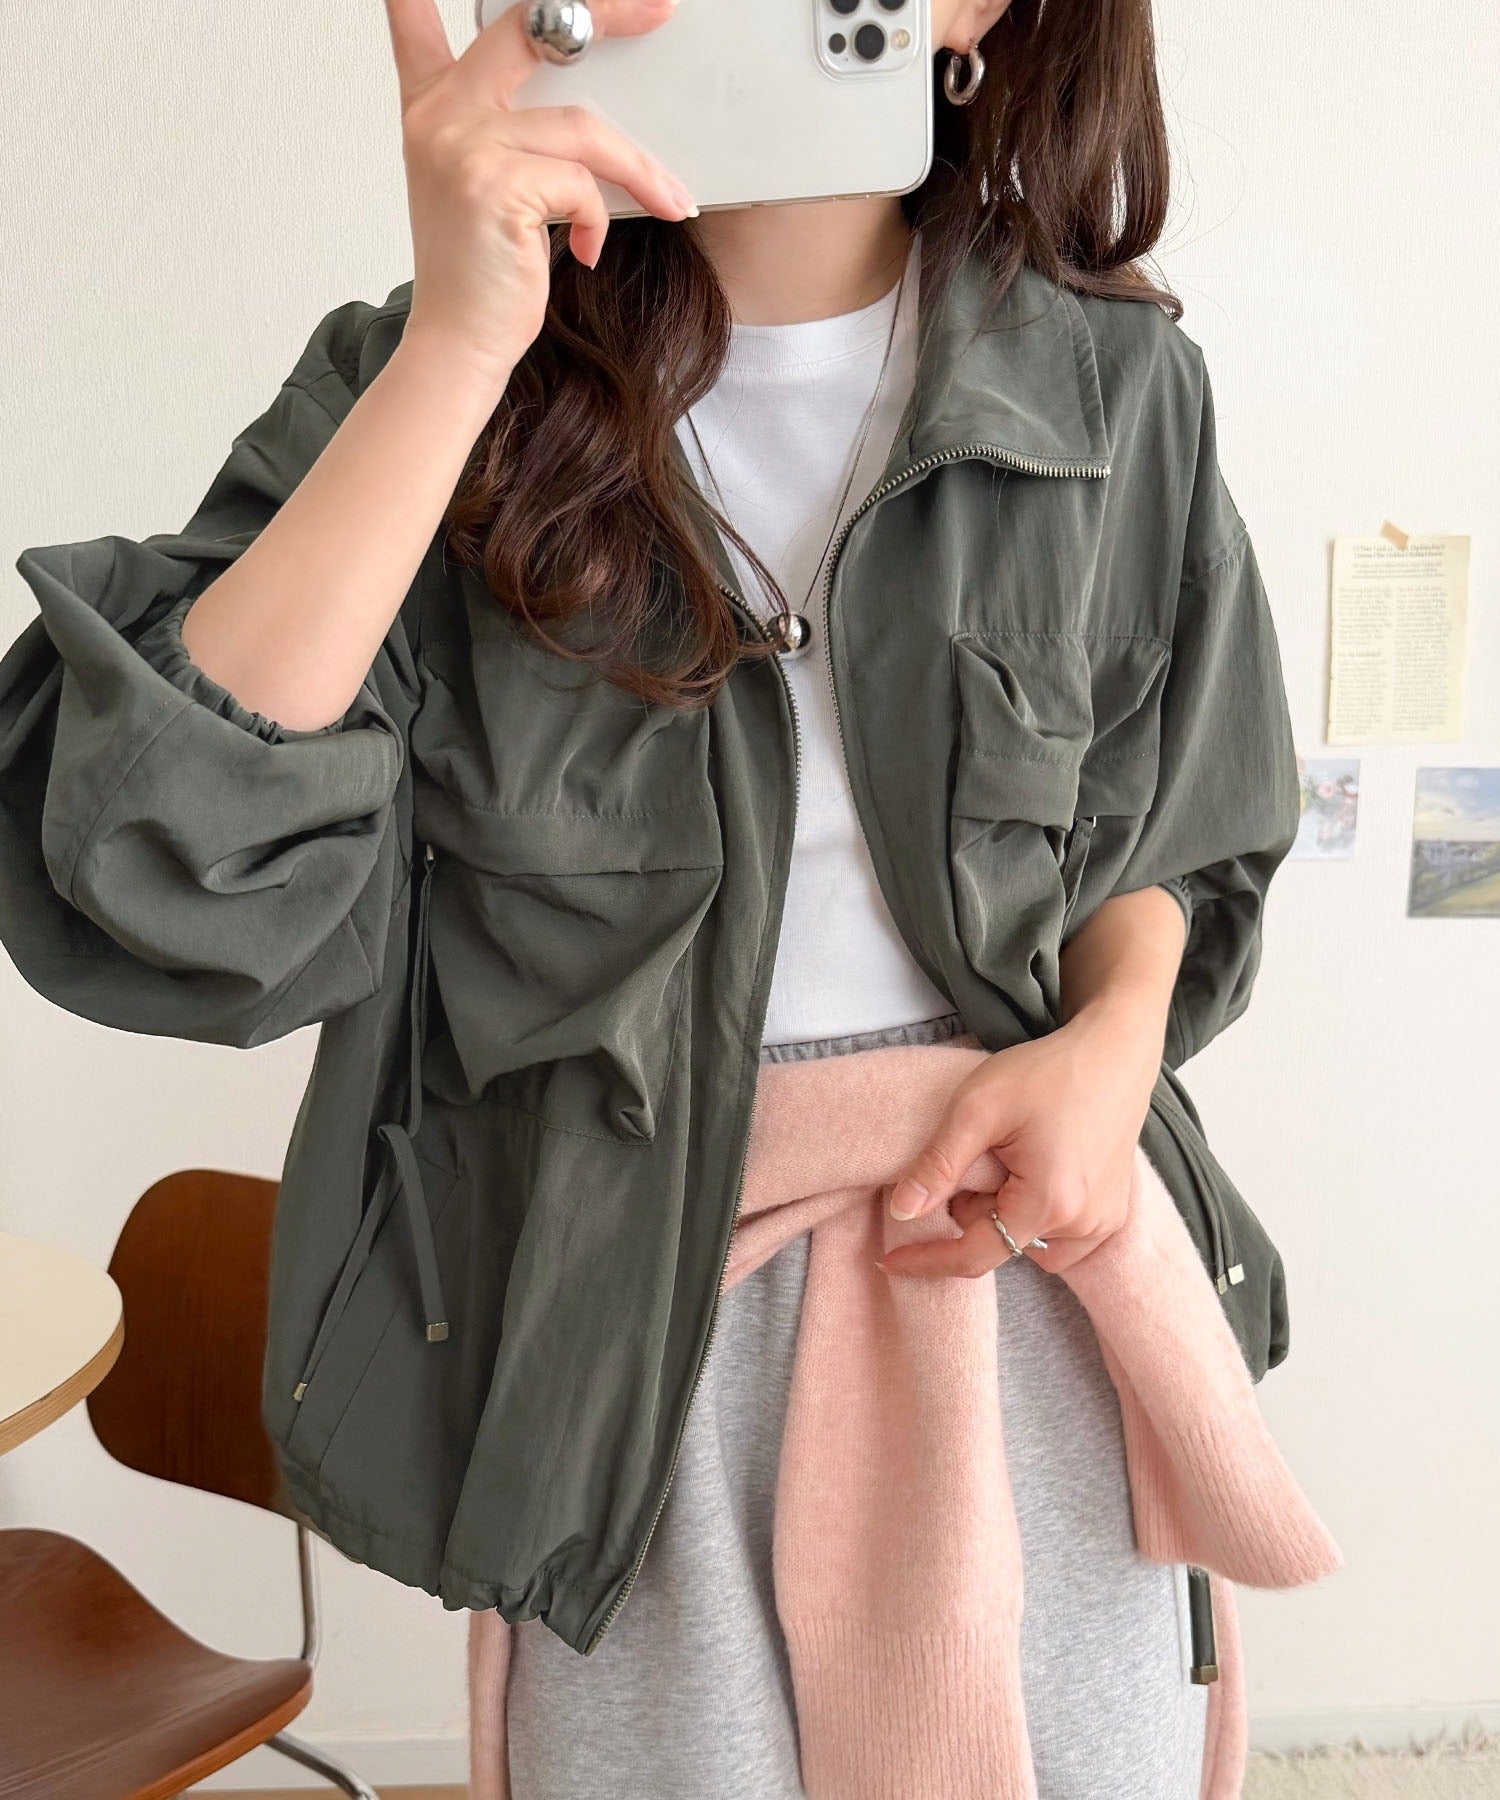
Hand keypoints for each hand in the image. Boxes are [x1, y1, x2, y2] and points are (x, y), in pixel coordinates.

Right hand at [385, 0, 695, 385]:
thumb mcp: (486, 187)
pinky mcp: (493, 185)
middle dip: (607, 13)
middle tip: (659, 11)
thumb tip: (591, 110)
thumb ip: (511, 132)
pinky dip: (598, 219)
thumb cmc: (482, 275)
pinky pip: (580, 183)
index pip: (421, 26)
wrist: (459, 343)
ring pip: (582, 128)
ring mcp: (463, 144)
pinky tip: (587, 250)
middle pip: (532, 30)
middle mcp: (440, 114)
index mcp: (432, 108)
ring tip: (667, 200)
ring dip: (637, 169)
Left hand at [878, 998, 1165, 1278]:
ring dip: (1005, 1217)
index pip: (974, 1256)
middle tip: (976, 1156)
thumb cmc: (1046, 1072)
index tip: (889, 1259)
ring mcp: (1104, 1220)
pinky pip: (1061, 1237)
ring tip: (1006, 1162)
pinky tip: (1031, 1173)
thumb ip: (938, 1165)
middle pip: (1001, 1245)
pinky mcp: (1113, 1209)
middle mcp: (1083, 1225)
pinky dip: (1035, 1216)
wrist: (1112, 1051)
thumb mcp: (978, 1109)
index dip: (927, 1260)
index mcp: (1048, 1205)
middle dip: (974, 1212)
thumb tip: (903, 1211)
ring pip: (1030, 1245)